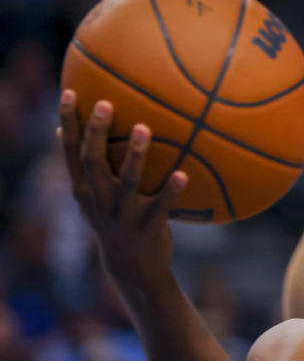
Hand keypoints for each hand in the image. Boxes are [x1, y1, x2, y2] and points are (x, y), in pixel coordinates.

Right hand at [59, 90, 187, 281]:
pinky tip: (184, 173)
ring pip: (127, 181)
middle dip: (97, 131)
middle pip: (93, 161)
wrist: (131, 267)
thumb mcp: (93, 197)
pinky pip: (162, 206)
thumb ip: (83, 167)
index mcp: (84, 189)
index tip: (70, 93)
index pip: (70, 151)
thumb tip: (62, 129)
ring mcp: (123, 215)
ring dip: (135, 154)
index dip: (69, 122)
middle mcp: (98, 201)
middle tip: (106, 103)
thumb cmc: (114, 220)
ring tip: (144, 128)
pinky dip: (172, 190)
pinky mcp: (149, 228)